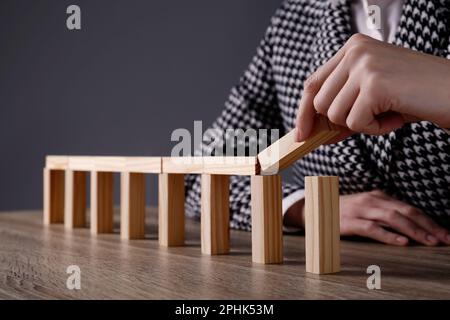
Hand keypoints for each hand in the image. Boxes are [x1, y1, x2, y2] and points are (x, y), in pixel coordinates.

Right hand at [284, 190, 449, 245]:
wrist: (314, 209)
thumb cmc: (342, 211)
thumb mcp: (365, 208)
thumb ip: (384, 213)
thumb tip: (410, 227)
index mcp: (378, 196)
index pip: (409, 208)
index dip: (429, 221)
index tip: (445, 233)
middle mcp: (372, 200)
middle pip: (406, 212)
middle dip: (429, 226)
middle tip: (445, 239)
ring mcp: (361, 210)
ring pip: (393, 219)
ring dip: (415, 231)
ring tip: (430, 241)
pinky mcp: (350, 222)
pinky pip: (373, 228)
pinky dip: (389, 235)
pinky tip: (402, 242)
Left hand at [296, 33, 449, 140]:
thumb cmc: (415, 94)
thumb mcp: (371, 97)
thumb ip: (342, 107)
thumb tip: (312, 132)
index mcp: (352, 48)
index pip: (313, 83)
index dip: (304, 111)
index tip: (302, 133)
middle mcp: (355, 51)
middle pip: (320, 103)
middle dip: (340, 122)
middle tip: (370, 119)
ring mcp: (364, 65)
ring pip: (335, 115)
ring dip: (362, 124)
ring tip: (388, 113)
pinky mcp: (374, 84)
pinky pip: (356, 123)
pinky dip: (376, 129)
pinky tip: (396, 117)